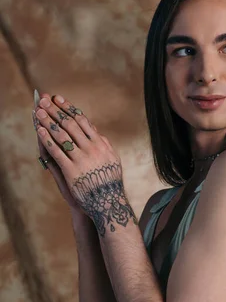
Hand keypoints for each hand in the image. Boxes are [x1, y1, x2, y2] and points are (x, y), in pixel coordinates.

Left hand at [33, 93, 135, 235]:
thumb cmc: (109, 182)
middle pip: (70, 125)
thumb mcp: (112, 161)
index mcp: (101, 144)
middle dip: (55, 111)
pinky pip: (57, 152)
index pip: (82, 120)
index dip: (68, 108)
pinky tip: (39, 131)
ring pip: (62, 136)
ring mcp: (81, 159)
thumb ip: (104, 145)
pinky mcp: (71, 171)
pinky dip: (47, 140)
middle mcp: (92, 148)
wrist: (107, 202)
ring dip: (48, 122)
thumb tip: (96, 132)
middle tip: (43, 101)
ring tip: (38, 112)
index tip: (58, 99)